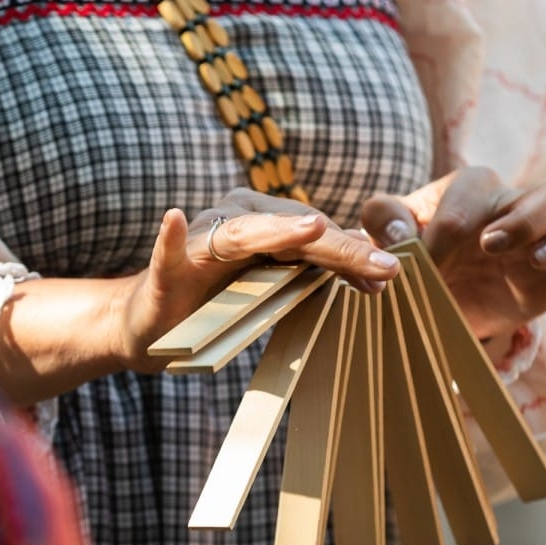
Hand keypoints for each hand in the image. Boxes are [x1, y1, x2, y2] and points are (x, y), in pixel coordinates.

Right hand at [113, 188, 401, 371]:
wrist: (154, 324)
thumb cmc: (217, 303)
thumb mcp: (269, 286)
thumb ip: (309, 268)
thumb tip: (368, 252)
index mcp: (262, 223)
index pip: (314, 235)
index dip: (352, 253)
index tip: (391, 272)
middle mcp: (232, 220)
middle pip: (291, 232)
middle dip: (337, 249)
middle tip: (381, 265)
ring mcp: (198, 243)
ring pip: (242, 236)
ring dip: (276, 231)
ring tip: (311, 228)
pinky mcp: (164, 270)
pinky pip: (167, 252)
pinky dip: (170, 236)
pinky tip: (174, 219)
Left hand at [360, 167, 545, 340]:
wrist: (437, 295)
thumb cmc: (415, 252)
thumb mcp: (389, 232)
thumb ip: (383, 218)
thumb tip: (399, 231)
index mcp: (472, 188)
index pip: (470, 199)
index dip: (447, 233)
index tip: (426, 267)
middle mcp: (517, 207)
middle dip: (527, 219)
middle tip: (491, 248)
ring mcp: (545, 241)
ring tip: (538, 261)